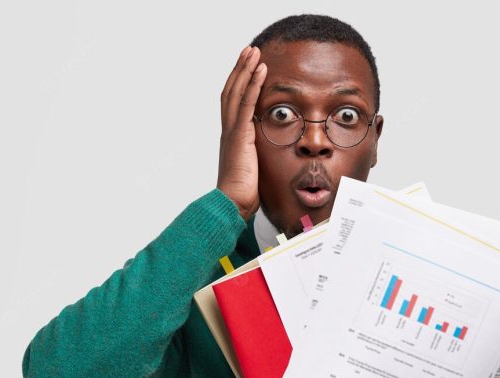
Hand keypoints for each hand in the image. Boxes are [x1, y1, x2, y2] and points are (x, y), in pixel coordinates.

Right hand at [217, 45, 266, 220]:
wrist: (233, 204)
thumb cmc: (245, 193)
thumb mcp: (256, 169)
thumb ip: (260, 156)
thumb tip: (270, 155)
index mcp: (232, 137)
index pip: (233, 102)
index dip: (240, 83)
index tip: (249, 68)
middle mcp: (229, 130)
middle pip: (231, 90)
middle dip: (240, 69)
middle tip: (249, 51)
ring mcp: (232, 131)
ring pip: (236, 91)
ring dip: (245, 69)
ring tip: (253, 52)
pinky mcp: (239, 135)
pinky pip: (245, 104)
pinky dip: (252, 84)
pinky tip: (260, 70)